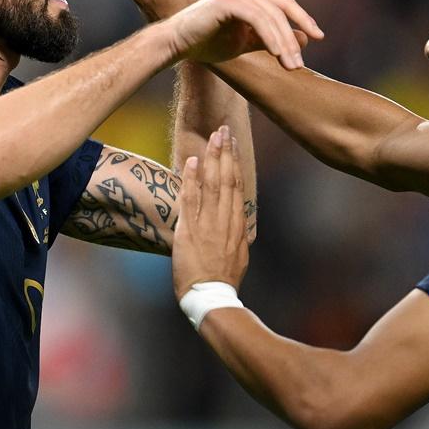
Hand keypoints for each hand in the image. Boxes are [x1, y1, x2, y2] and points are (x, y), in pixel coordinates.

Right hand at [162, 0, 322, 69]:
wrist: (176, 44)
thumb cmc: (207, 43)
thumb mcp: (245, 42)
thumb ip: (271, 39)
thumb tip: (303, 39)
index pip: (283, 3)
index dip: (303, 18)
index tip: (318, 36)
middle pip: (281, 10)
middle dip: (295, 36)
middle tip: (300, 63)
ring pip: (271, 17)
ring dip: (284, 43)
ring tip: (291, 65)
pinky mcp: (228, 0)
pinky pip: (257, 19)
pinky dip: (270, 37)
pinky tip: (278, 54)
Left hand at [173, 125, 248, 297]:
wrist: (211, 299)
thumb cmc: (222, 281)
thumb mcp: (238, 256)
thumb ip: (236, 236)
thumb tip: (237, 225)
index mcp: (237, 226)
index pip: (237, 187)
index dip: (235, 164)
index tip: (234, 145)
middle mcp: (226, 221)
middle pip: (228, 179)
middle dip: (226, 153)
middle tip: (224, 130)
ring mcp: (209, 225)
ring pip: (213, 185)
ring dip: (213, 158)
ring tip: (214, 137)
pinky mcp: (190, 231)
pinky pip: (190, 200)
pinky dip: (191, 179)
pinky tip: (191, 161)